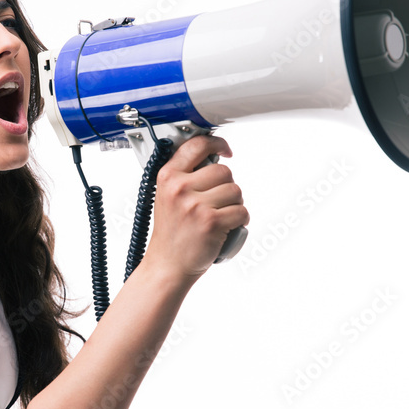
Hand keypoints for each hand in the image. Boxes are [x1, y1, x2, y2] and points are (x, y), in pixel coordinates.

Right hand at [144, 134, 248, 278]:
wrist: (167, 264)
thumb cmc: (171, 232)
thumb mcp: (167, 196)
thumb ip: (184, 175)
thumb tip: (212, 156)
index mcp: (168, 177)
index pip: (197, 145)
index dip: (216, 143)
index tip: (225, 150)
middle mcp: (179, 188)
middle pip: (224, 171)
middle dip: (226, 186)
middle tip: (216, 202)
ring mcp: (195, 205)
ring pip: (236, 191)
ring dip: (234, 204)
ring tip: (219, 216)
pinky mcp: (211, 222)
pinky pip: (242, 211)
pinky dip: (240, 221)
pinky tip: (226, 227)